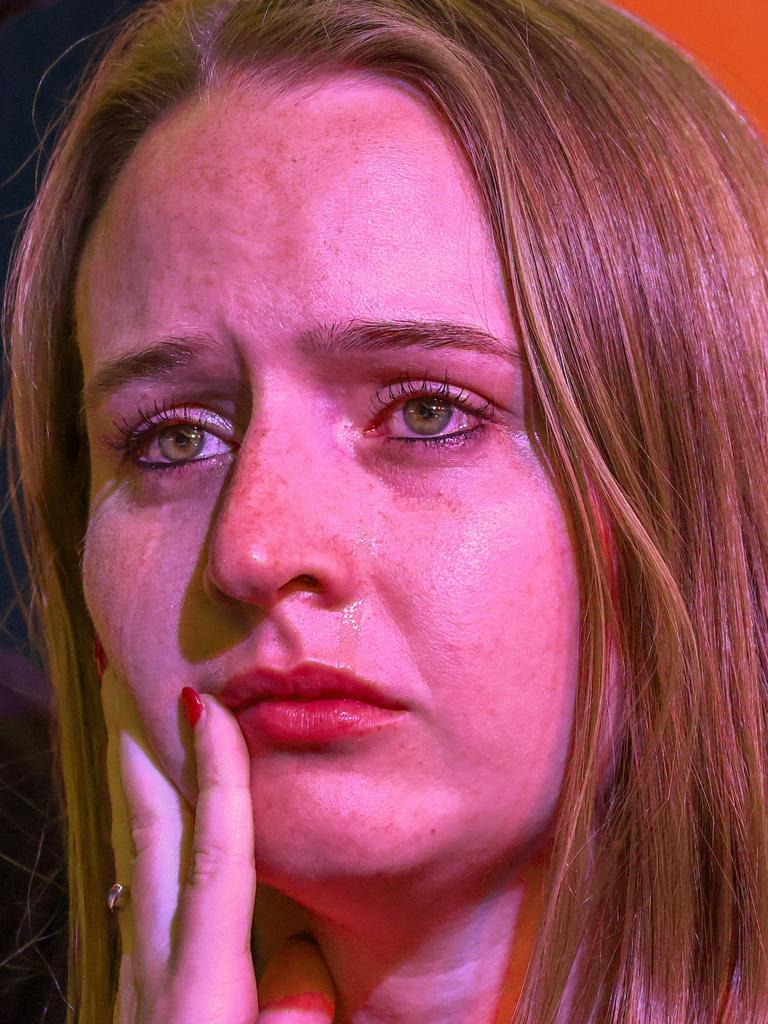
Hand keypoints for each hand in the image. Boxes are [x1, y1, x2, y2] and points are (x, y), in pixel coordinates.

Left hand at [101, 663, 336, 1022]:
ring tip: (138, 755)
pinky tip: (149, 860)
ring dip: (140, 806)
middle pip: (154, 848)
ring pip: (138, 872)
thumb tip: (301, 961)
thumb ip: (296, 1015)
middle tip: (135, 704)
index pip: (215, 859)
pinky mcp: (133, 1004)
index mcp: (202, 986)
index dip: (217, 780)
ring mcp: (136, 987)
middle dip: (146, 770)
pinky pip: (139, 908)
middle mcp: (157, 973)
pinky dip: (144, 859)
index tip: (206, 710)